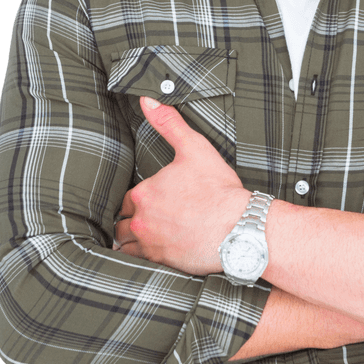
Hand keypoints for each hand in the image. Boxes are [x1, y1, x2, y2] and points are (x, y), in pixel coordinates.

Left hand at [114, 98, 249, 274]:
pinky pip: (137, 262)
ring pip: (126, 243)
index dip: (141, 198)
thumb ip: (169, 123)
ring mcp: (150, 243)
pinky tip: (153, 252)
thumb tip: (147, 101)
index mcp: (145, 192)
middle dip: (134, 219)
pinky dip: (141, 257)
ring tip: (150, 235)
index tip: (155, 200)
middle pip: (124, 221)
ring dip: (133, 239)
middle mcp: (141, 220)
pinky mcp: (161, 262)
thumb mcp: (195, 148)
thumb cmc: (219, 190)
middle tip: (152, 218)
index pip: (130, 197)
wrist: (239, 227)